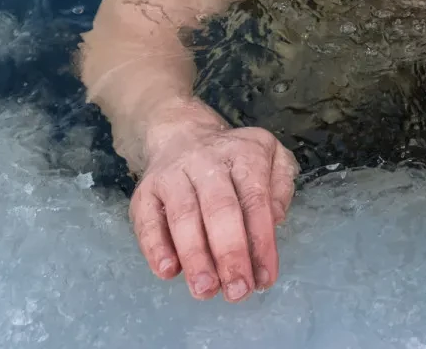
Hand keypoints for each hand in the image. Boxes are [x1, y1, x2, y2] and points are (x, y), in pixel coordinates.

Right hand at [129, 116, 298, 301]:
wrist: (181, 135)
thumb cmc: (235, 161)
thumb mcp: (272, 159)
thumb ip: (280, 189)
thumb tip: (274, 220)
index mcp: (244, 154)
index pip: (255, 199)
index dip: (261, 241)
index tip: (265, 278)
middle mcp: (207, 160)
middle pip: (219, 208)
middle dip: (229, 253)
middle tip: (237, 291)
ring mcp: (173, 175)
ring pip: (183, 215)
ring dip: (195, 256)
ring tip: (205, 289)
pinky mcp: (145, 191)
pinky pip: (147, 220)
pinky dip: (155, 247)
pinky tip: (167, 271)